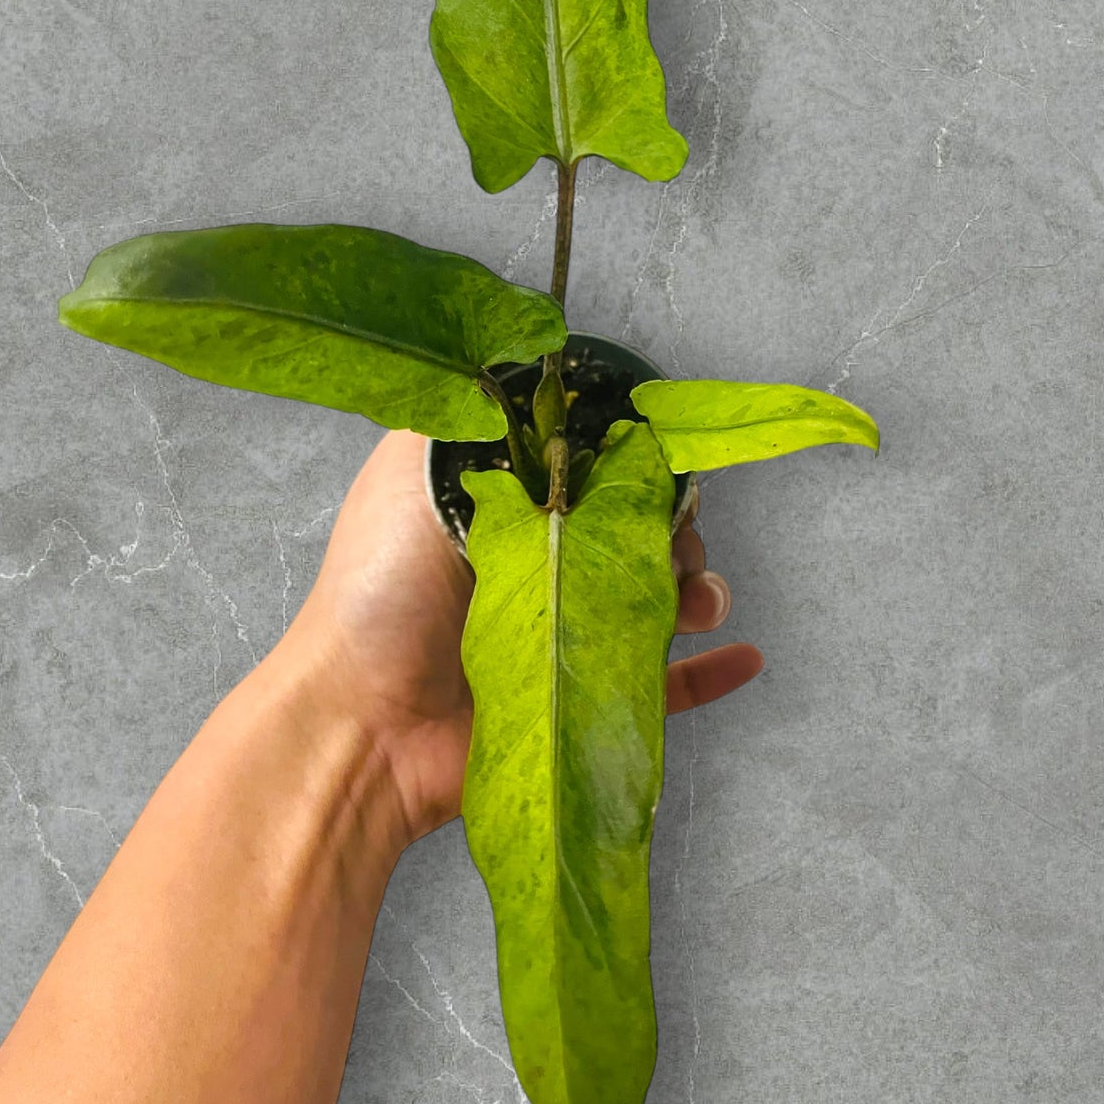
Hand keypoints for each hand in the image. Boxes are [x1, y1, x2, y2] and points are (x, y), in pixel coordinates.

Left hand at [285, 428, 763, 845]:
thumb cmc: (378, 593)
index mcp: (504, 511)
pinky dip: (708, 672)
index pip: (590, 473)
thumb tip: (541, 381)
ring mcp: (559, 638)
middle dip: (669, 527)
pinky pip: (662, 689)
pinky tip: (742, 655)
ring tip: (696, 600)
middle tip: (669, 540)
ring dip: (696, 591)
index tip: (654, 460)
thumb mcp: (411, 473)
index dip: (629, 463)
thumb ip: (475, 422)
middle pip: (632, 532)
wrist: (360, 721)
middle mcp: (535, 567)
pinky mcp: (577, 705)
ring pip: (655, 601)